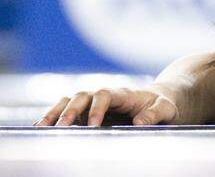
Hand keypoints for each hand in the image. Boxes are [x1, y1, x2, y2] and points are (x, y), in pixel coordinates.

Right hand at [34, 85, 180, 126]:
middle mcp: (105, 95)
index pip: (104, 95)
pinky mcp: (88, 112)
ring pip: (69, 102)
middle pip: (82, 96)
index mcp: (124, 93)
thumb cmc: (164, 105)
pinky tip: (41, 127)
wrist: (160, 100)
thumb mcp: (166, 109)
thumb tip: (139, 123)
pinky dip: (54, 116)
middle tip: (61, 128)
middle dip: (70, 111)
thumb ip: (154, 114)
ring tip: (41, 127)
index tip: (93, 126)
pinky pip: (67, 110)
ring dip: (55, 112)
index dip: (96, 109)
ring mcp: (94, 102)